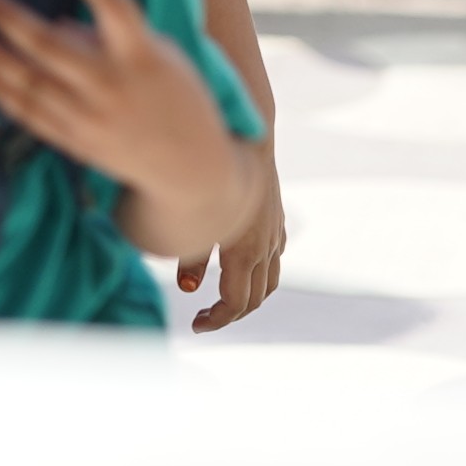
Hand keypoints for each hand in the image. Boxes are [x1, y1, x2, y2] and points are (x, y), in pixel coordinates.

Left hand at [0, 0, 249, 264]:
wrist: (189, 164)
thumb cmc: (175, 94)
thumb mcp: (158, 55)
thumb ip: (110, 37)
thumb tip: (56, 23)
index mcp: (140, 54)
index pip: (114, 6)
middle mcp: (111, 85)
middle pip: (49, 46)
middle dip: (10, 19)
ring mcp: (90, 117)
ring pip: (28, 84)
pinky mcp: (76, 142)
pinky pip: (29, 116)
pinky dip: (2, 95)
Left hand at [175, 180, 289, 331]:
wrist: (247, 141)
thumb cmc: (210, 174)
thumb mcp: (196, 219)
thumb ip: (191, 256)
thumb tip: (188, 289)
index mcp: (244, 252)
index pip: (235, 304)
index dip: (216, 320)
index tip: (195, 324)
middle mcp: (265, 247)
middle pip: (255, 299)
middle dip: (230, 315)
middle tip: (204, 318)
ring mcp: (274, 234)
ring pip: (270, 282)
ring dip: (250, 299)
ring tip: (224, 302)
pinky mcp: (277, 221)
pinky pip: (275, 259)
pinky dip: (261, 273)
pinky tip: (242, 268)